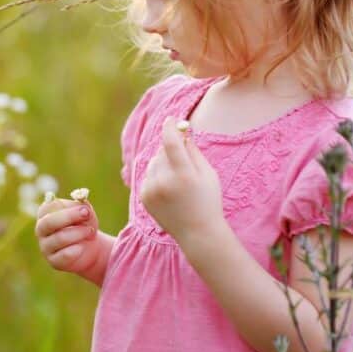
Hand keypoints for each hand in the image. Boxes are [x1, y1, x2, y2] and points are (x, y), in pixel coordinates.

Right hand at [35, 198, 101, 273]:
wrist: (89, 247)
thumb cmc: (83, 225)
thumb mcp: (86, 213)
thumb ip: (84, 207)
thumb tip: (83, 205)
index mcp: (45, 213)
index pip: (48, 207)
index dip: (68, 208)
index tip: (85, 209)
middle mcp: (41, 229)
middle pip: (49, 222)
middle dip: (69, 217)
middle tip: (87, 214)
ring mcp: (45, 246)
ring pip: (60, 238)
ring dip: (79, 233)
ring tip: (91, 231)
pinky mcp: (53, 261)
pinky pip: (65, 254)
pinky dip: (78, 249)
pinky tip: (83, 246)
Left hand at [139, 115, 225, 242]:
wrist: (197, 233)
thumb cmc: (208, 200)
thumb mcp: (208, 174)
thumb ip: (193, 151)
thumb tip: (181, 131)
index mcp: (184, 175)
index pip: (170, 142)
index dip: (169, 127)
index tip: (171, 119)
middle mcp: (164, 182)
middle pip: (162, 151)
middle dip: (171, 149)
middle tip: (183, 158)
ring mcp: (152, 190)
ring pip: (153, 162)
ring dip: (163, 163)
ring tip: (178, 180)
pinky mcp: (144, 197)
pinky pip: (148, 175)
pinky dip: (157, 176)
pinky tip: (170, 190)